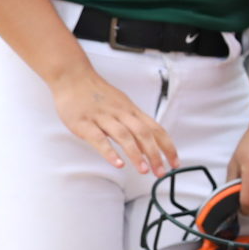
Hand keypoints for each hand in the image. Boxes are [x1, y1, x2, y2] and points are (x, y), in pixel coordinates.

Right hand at [49, 64, 176, 178]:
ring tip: (143, 170)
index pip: (155, 129)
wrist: (73, 77)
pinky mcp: (84, 123)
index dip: (167, 146)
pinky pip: (99, 139)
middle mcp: (120, 113)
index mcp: (131, 111)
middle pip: (143, 133)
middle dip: (154, 154)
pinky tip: (118, 163)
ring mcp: (102, 117)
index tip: (175, 162)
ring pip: (124, 136)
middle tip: (161, 172)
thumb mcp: (120, 105)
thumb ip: (133, 125)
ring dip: (136, 154)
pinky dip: (110, 152)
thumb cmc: (97, 94)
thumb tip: (148, 147)